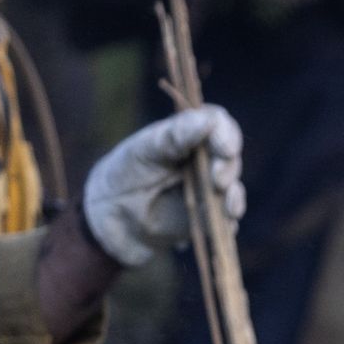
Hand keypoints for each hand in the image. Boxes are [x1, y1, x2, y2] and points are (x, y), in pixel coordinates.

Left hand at [80, 104, 245, 270]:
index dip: (226, 133)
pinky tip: (226, 223)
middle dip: (228, 167)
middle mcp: (203, 159)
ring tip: (228, 207)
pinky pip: (226, 220)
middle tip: (218, 180)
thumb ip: (174, 135)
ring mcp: (207, 189)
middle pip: (230, 157)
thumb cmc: (125, 173)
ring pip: (233, 189)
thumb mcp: (144, 149)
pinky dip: (228, 222)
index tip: (225, 148)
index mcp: (189, 134)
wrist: (109, 216)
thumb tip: (208, 120)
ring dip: (234, 197)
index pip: (218, 123)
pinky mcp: (207, 219)